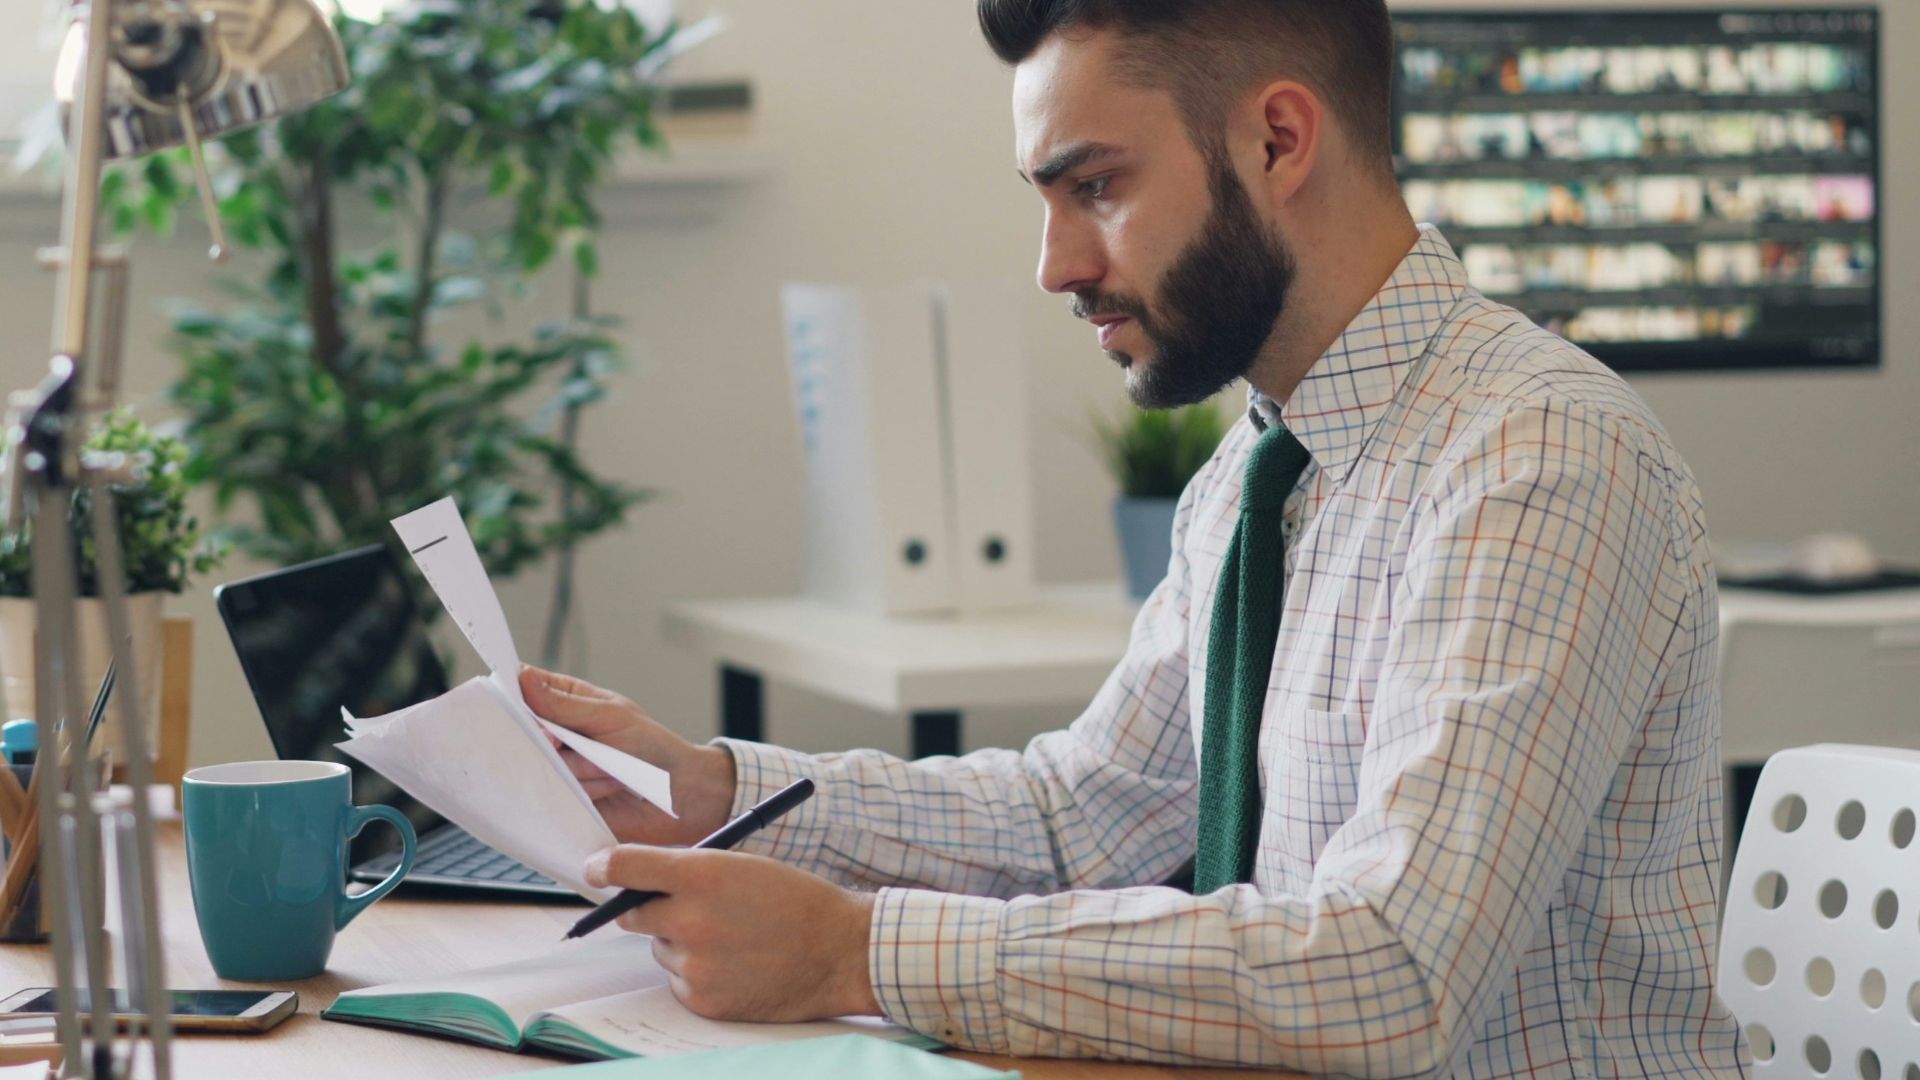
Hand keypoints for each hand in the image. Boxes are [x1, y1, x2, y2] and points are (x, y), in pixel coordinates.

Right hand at [521, 666, 735, 844]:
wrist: (678, 795)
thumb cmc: (651, 746)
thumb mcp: (610, 716)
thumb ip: (565, 704)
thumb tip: (524, 678)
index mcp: (566, 701)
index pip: (523, 689)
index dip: (512, 695)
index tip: (515, 703)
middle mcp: (556, 734)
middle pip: (522, 732)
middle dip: (552, 740)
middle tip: (572, 743)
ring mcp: (557, 767)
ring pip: (541, 765)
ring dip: (582, 769)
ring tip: (611, 768)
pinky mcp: (563, 799)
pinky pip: (554, 795)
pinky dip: (586, 791)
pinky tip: (610, 788)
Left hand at [585, 845, 880, 1021]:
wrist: (839, 951)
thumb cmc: (797, 901)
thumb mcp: (743, 865)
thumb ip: (690, 870)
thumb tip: (642, 880)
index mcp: (703, 874)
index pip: (626, 866)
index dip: (603, 866)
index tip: (595, 869)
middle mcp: (691, 920)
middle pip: (633, 913)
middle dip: (647, 907)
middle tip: (679, 906)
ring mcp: (695, 964)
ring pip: (661, 949)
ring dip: (681, 942)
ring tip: (732, 938)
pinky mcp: (702, 999)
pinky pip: (679, 981)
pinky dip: (698, 972)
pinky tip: (736, 964)